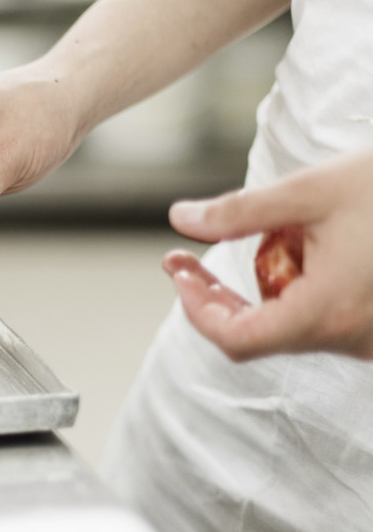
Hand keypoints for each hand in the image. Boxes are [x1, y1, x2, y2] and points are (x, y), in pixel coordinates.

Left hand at [165, 146, 372, 360]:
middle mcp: (353, 339)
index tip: (178, 271)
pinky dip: (301, 292)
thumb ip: (240, 211)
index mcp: (329, 312)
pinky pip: (329, 319)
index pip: (236, 339)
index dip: (196, 308)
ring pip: (295, 328)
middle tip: (189, 261)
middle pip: (261, 337)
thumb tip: (180, 219)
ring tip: (270, 237)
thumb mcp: (312, 191)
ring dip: (264, 292)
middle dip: (219, 299)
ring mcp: (372, 340)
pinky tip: (306, 248)